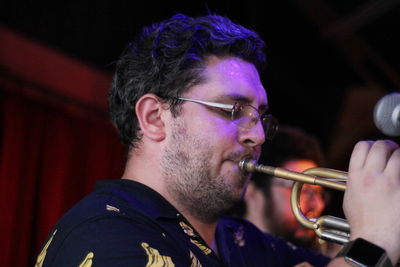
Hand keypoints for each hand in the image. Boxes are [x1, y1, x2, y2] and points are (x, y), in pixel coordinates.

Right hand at [343, 140, 399, 264]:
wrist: (374, 238)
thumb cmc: (361, 221)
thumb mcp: (350, 196)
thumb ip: (356, 178)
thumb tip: (364, 168)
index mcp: (356, 176)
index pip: (362, 146)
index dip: (370, 145)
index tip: (375, 150)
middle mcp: (372, 175)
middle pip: (380, 146)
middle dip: (387, 146)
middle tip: (392, 152)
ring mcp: (389, 181)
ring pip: (398, 154)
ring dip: (399, 155)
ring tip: (399, 163)